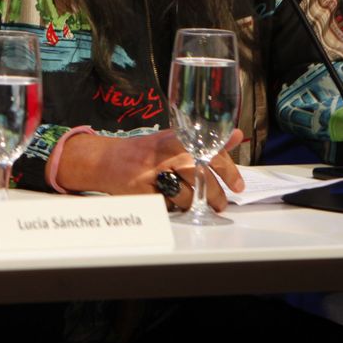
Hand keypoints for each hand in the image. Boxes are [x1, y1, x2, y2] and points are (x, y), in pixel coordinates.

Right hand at [61, 128, 243, 211]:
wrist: (104, 160)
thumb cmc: (142, 152)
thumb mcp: (173, 140)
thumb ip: (204, 142)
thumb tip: (236, 135)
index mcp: (175, 139)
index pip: (210, 154)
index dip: (228, 171)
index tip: (238, 186)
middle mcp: (163, 154)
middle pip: (201, 181)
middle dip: (215, 197)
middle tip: (219, 204)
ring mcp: (150, 174)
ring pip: (186, 197)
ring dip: (192, 204)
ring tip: (190, 201)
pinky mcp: (140, 192)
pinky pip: (167, 207)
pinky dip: (170, 207)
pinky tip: (165, 198)